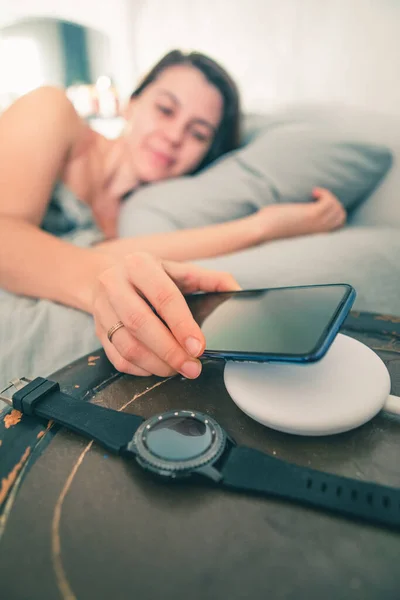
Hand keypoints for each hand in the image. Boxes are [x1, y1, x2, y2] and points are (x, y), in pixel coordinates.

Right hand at [92, 252, 240, 377]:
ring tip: (179, 370)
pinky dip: (141, 369)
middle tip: (192, 367)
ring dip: (157, 364)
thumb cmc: (150, 276)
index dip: (182, 324)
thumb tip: (236, 290)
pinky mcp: (97, 331)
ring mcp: (102, 309)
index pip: (163, 296)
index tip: (199, 346)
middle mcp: (114, 284)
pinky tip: (159, 368)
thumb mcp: (178, 270)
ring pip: (127, 345)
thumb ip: (209, 279)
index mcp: (139, 265)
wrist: (105, 276)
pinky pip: (117, 358)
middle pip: (141, 324)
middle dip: (170, 351)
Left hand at [255, 187, 346, 240]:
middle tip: (318, 198)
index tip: (320, 204)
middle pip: (341, 217)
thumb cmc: (268, 229)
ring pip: (338, 210)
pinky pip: (330, 202)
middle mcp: (318, 233)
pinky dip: (324, 193)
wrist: (261, 231)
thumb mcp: (287, 227)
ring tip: (314, 194)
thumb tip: (294, 213)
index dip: (333, 213)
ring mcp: (317, 225)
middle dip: (333, 203)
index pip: (337, 227)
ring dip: (329, 197)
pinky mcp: (312, 216)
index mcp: (314, 238)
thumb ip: (297, 222)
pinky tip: (313, 192)